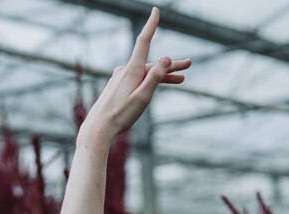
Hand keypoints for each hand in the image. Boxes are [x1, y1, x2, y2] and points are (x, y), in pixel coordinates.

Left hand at [80, 6, 190, 145]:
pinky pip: (138, 80)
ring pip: (146, 73)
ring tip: (181, 81)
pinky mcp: (117, 86)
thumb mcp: (143, 97)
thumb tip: (166, 58)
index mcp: (132, 70)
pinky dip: (150, 82)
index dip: (151, 25)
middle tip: (190, 64)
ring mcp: (120, 77)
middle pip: (152, 63)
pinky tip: (154, 88)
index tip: (156, 11)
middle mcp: (125, 70)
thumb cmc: (121, 115)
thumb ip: (155, 77)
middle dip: (171, 65)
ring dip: (163, 76)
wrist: (99, 127)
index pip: (144, 42)